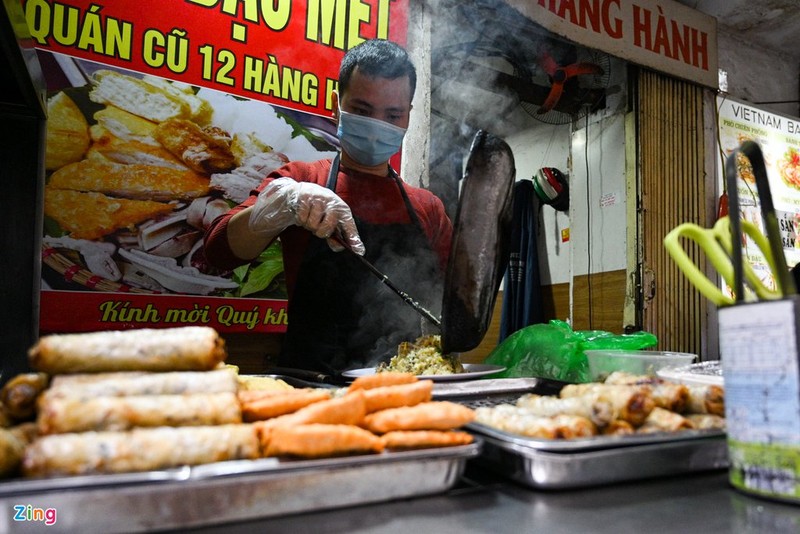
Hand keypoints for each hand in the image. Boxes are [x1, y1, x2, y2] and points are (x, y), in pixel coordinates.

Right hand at [249, 177, 364, 254]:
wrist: (304, 193)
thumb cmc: (321, 211)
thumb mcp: (330, 221)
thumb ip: (336, 236)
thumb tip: (339, 247)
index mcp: (342, 209)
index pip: (349, 225)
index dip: (354, 239)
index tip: (359, 252)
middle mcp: (333, 202)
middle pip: (327, 227)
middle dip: (320, 232)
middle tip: (317, 228)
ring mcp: (319, 198)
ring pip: (312, 224)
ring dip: (309, 226)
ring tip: (310, 218)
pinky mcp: (305, 197)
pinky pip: (301, 218)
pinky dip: (300, 220)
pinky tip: (303, 214)